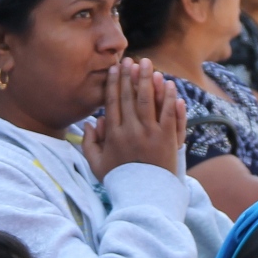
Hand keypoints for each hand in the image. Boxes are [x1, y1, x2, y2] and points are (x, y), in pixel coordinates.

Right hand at [85, 59, 186, 175]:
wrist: (144, 198)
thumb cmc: (120, 181)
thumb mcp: (97, 164)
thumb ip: (89, 143)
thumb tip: (89, 122)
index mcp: (113, 134)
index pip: (112, 102)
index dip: (113, 83)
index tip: (115, 69)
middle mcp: (130, 130)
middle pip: (129, 96)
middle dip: (129, 75)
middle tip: (130, 59)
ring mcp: (149, 133)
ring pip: (147, 100)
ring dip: (147, 79)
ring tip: (147, 63)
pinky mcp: (166, 138)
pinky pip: (167, 113)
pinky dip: (168, 97)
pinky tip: (168, 83)